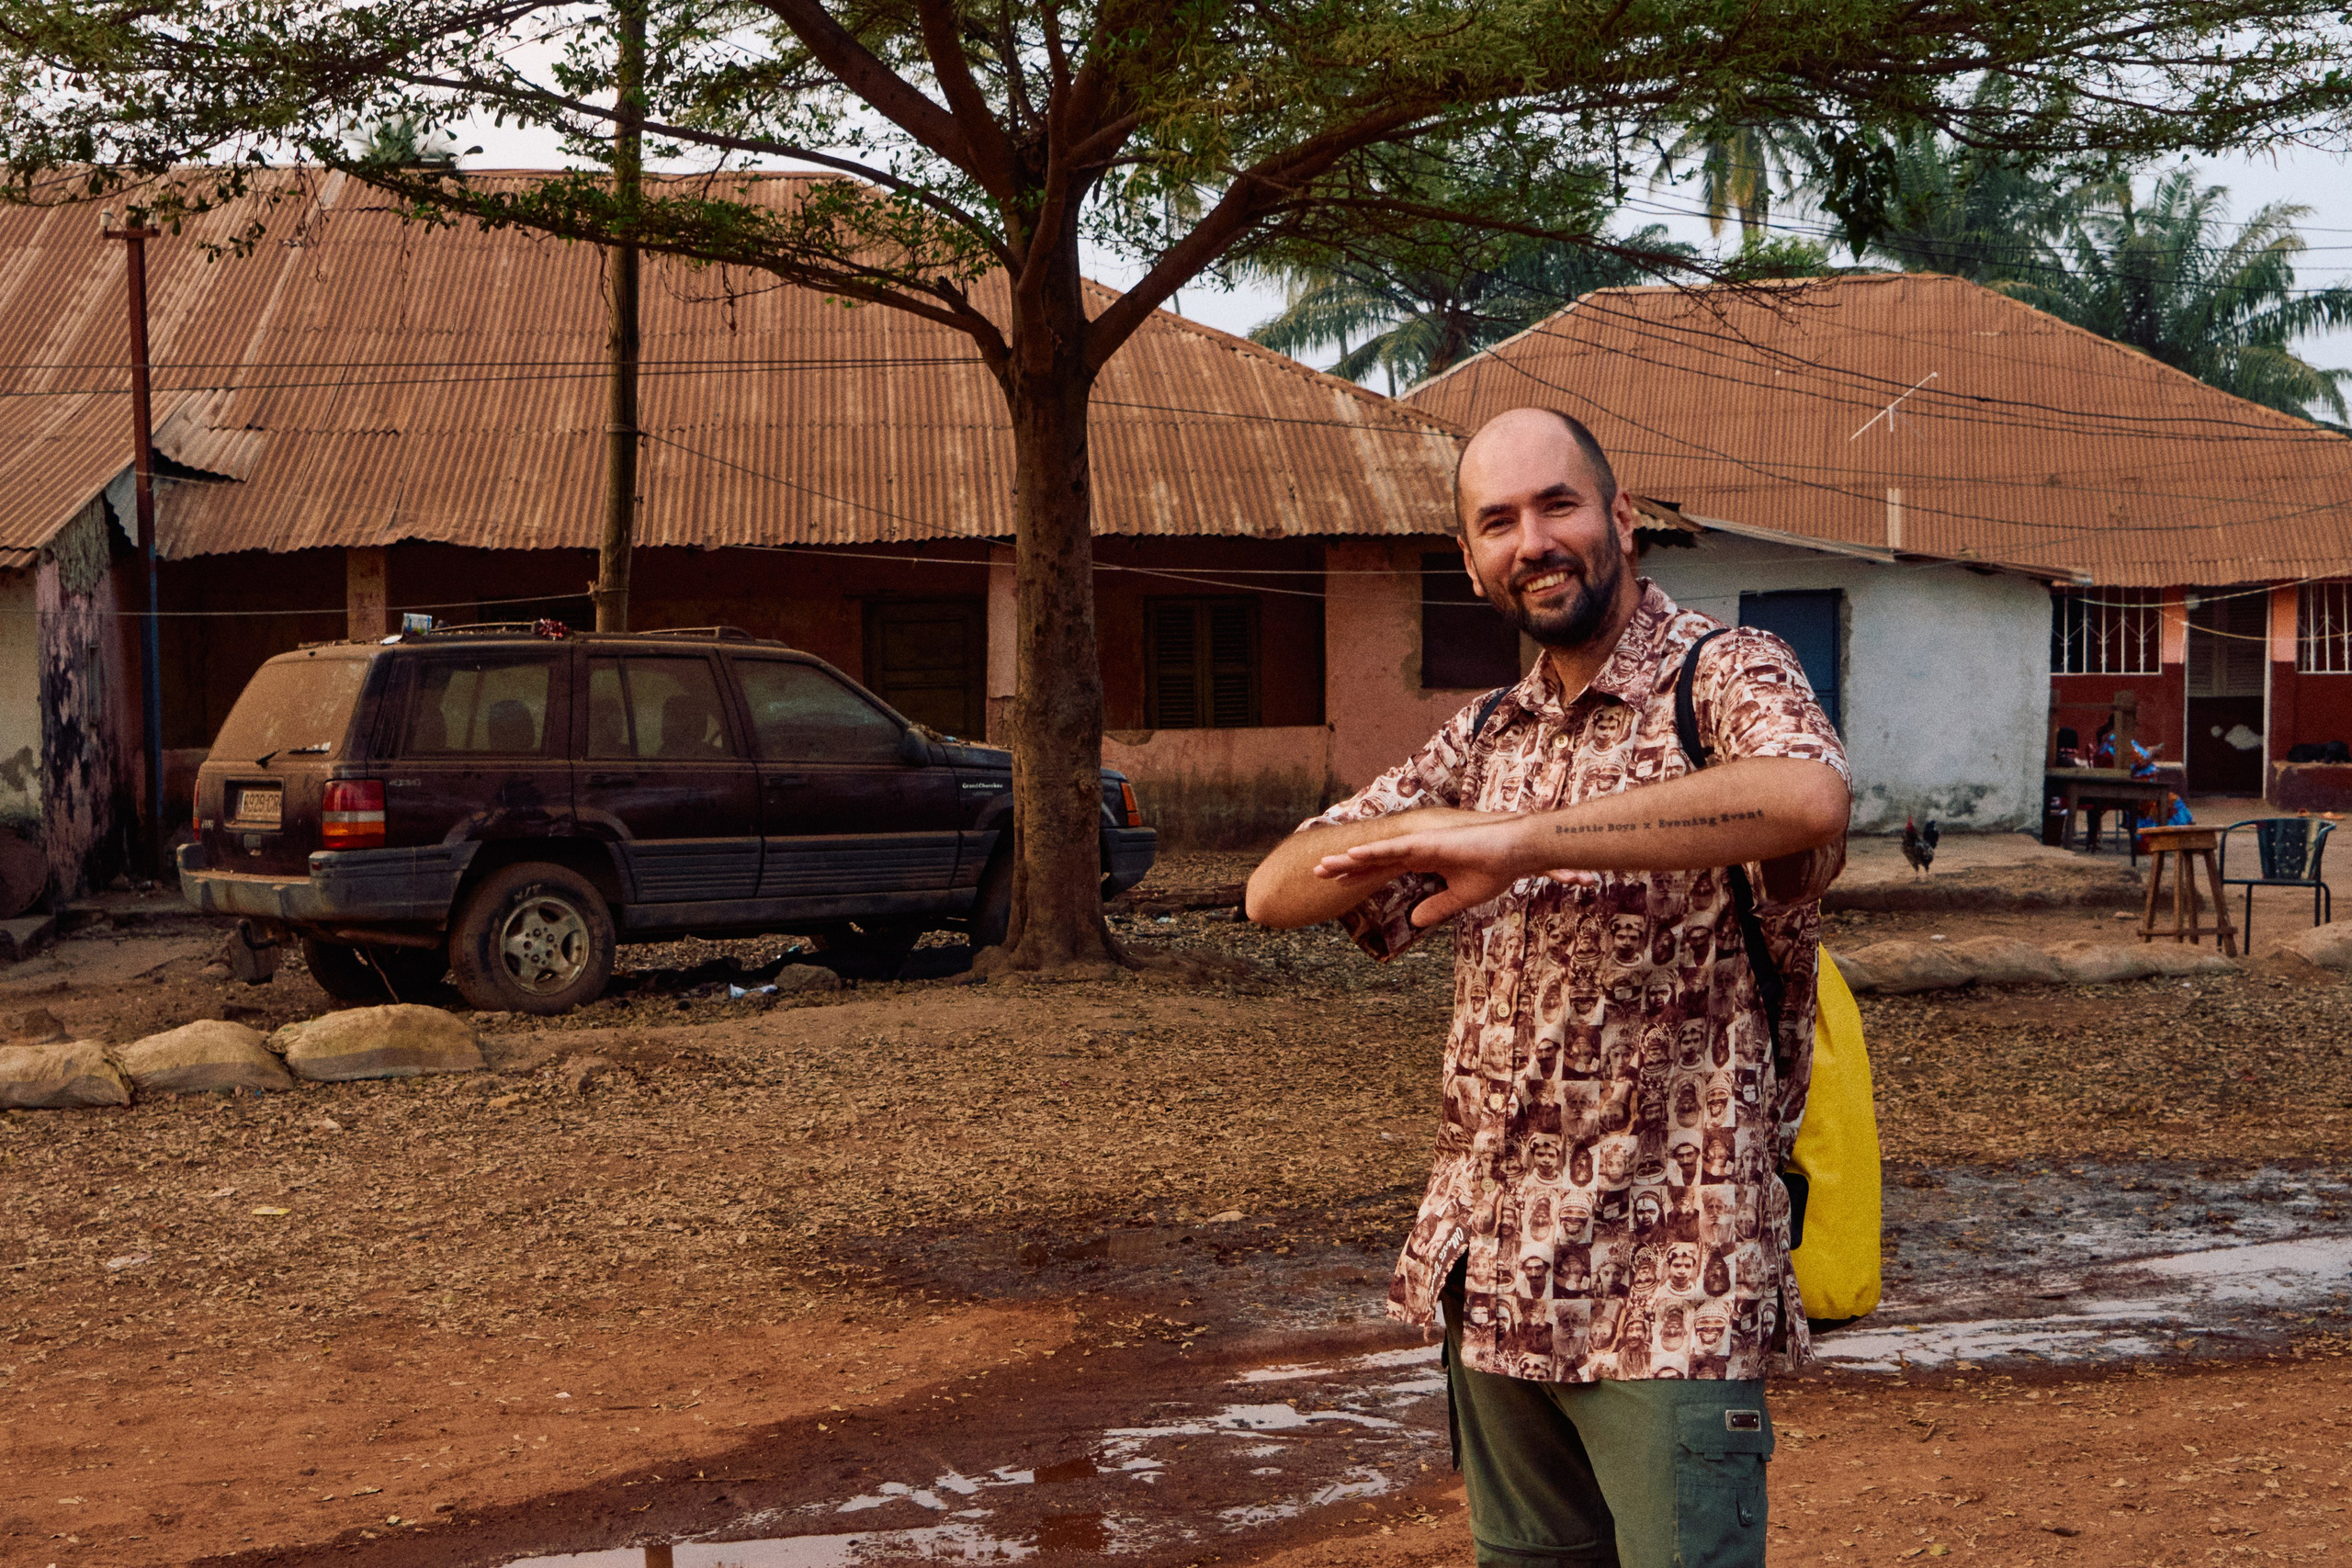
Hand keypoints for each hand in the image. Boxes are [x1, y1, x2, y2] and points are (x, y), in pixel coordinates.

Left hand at [1314, 816, 1593, 926]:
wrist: (1518, 853)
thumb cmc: (1495, 870)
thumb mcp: (1461, 897)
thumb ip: (1436, 908)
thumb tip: (1414, 921)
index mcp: (1423, 859)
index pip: (1383, 868)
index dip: (1360, 875)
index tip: (1336, 883)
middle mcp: (1417, 849)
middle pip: (1373, 859)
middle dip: (1345, 867)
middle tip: (1316, 873)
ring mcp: (1421, 843)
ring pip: (1377, 852)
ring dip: (1350, 860)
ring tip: (1323, 866)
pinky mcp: (1429, 843)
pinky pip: (1395, 849)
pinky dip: (1373, 852)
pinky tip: (1352, 855)